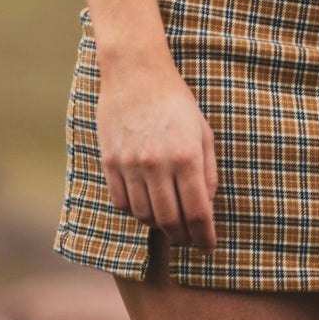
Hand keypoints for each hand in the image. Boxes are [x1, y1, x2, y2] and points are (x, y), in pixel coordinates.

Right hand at [96, 57, 219, 250]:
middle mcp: (158, 164)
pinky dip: (135, 210)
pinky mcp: (110, 162)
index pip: (197, 212)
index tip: (208, 246)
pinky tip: (145, 203)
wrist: (136, 73)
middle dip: (183, 237)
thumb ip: (208, 171)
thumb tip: (207, 205)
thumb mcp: (203, 132)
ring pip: (144, 215)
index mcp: (186, 156)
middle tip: (189, 240)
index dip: (204, 236)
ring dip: (159, 226)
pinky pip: (121, 202)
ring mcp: (130, 164)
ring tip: (169, 221)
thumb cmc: (176, 101)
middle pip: (169, 221)